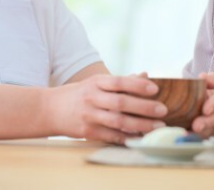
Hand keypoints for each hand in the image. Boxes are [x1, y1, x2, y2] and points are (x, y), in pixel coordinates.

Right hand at [45, 75, 166, 144]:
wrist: (50, 109)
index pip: (118, 82)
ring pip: (118, 121)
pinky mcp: (87, 132)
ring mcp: (89, 116)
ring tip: (157, 126)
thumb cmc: (80, 94)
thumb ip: (121, 81)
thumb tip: (146, 75)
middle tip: (163, 110)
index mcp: (96, 82)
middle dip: (144, 107)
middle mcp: (92, 98)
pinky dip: (127, 137)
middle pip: (120, 103)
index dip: (137, 85)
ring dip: (140, 125)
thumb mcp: (96, 82)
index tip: (155, 89)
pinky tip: (141, 137)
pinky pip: (111, 135)